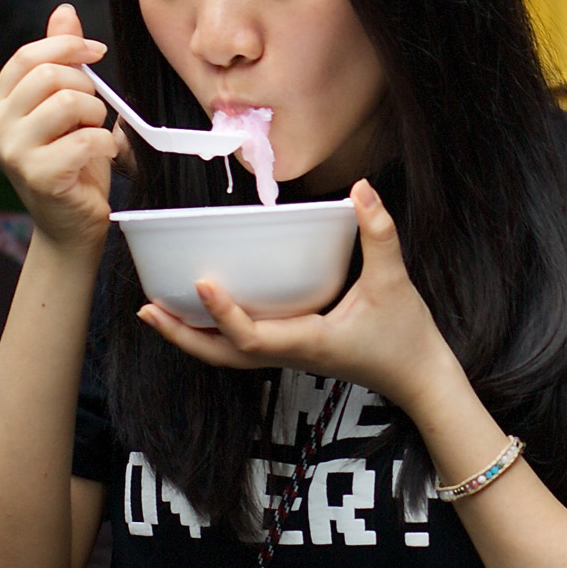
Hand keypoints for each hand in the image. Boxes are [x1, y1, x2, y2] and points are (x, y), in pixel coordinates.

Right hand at [0, 4, 119, 257]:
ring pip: (67, 102)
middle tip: (93, 112)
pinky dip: (105, 144)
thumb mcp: (65, 106)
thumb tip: (64, 12)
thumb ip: (60, 60)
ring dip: (95, 115)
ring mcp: (13, 153)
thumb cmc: (71, 163)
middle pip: (47, 75)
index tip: (96, 52)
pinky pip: (84, 139)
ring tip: (94, 134)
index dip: (65, 47)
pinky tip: (102, 156)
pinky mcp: (38, 176)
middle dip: (84, 87)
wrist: (71, 225)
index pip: (26, 57)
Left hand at [136, 180, 458, 412]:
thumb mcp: (394, 282)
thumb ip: (379, 234)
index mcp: (307, 343)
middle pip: (222, 356)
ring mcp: (288, 356)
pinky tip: (197, 310)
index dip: (223, 314)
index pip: (252, 337)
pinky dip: (213, 333)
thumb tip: (363, 190)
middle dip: (182, 336)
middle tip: (146, 310)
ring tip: (155, 311)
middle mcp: (289, 355)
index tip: (201, 283)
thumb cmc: (407, 337)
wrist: (420, 378)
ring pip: (227, 355)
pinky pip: (242, 347)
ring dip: (190, 336)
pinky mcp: (292, 349)